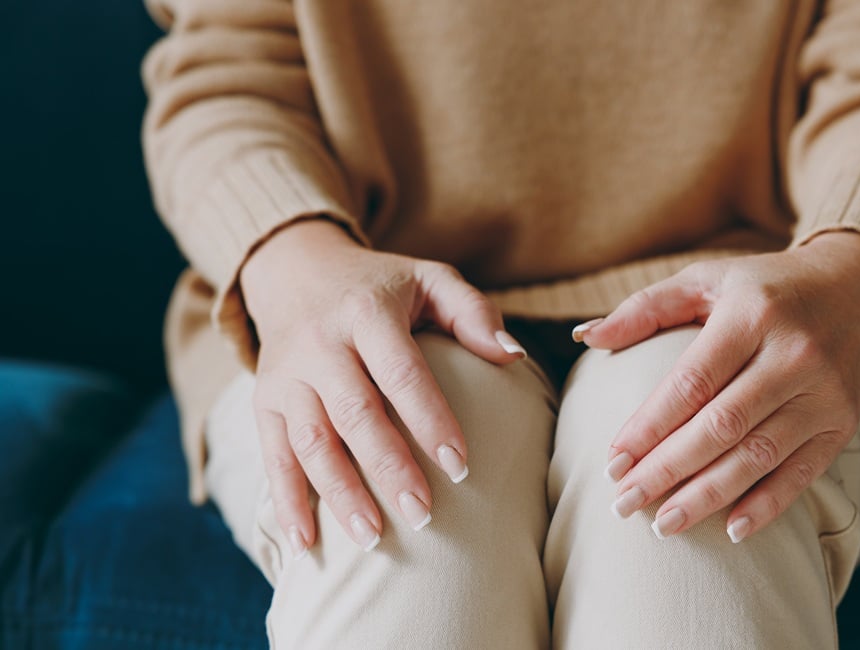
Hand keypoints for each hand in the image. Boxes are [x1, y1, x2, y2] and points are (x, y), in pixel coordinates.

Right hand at [239, 219, 524, 554]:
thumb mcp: (429, 279)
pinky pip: (273, 455)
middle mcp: (322, 344)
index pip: (403, 374)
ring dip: (339, 493)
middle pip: (356, 413)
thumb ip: (472, 311)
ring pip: (312, 440)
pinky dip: (285, 501)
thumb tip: (513, 354)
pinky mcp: (266, 401)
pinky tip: (304, 542)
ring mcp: (288, 375)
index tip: (461, 466)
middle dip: (388, 468)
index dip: (431, 420)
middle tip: (423, 514)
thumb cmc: (380, 285)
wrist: (296, 270)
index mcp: (368, 313)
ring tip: (371, 537)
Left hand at [577, 232, 859, 541]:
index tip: (612, 462)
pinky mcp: (844, 422)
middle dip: (666, 470)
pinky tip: (730, 530)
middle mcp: (793, 353)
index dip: (648, 427)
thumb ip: (647, 307)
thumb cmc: (766, 287)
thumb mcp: (708, 279)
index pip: (691, 382)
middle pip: (720, 426)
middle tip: (624, 504)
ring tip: (663, 524)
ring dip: (706, 496)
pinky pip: (802, 473)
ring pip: (757, 455)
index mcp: (752, 313)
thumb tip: (585, 336)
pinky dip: (767, 506)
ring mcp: (824, 392)